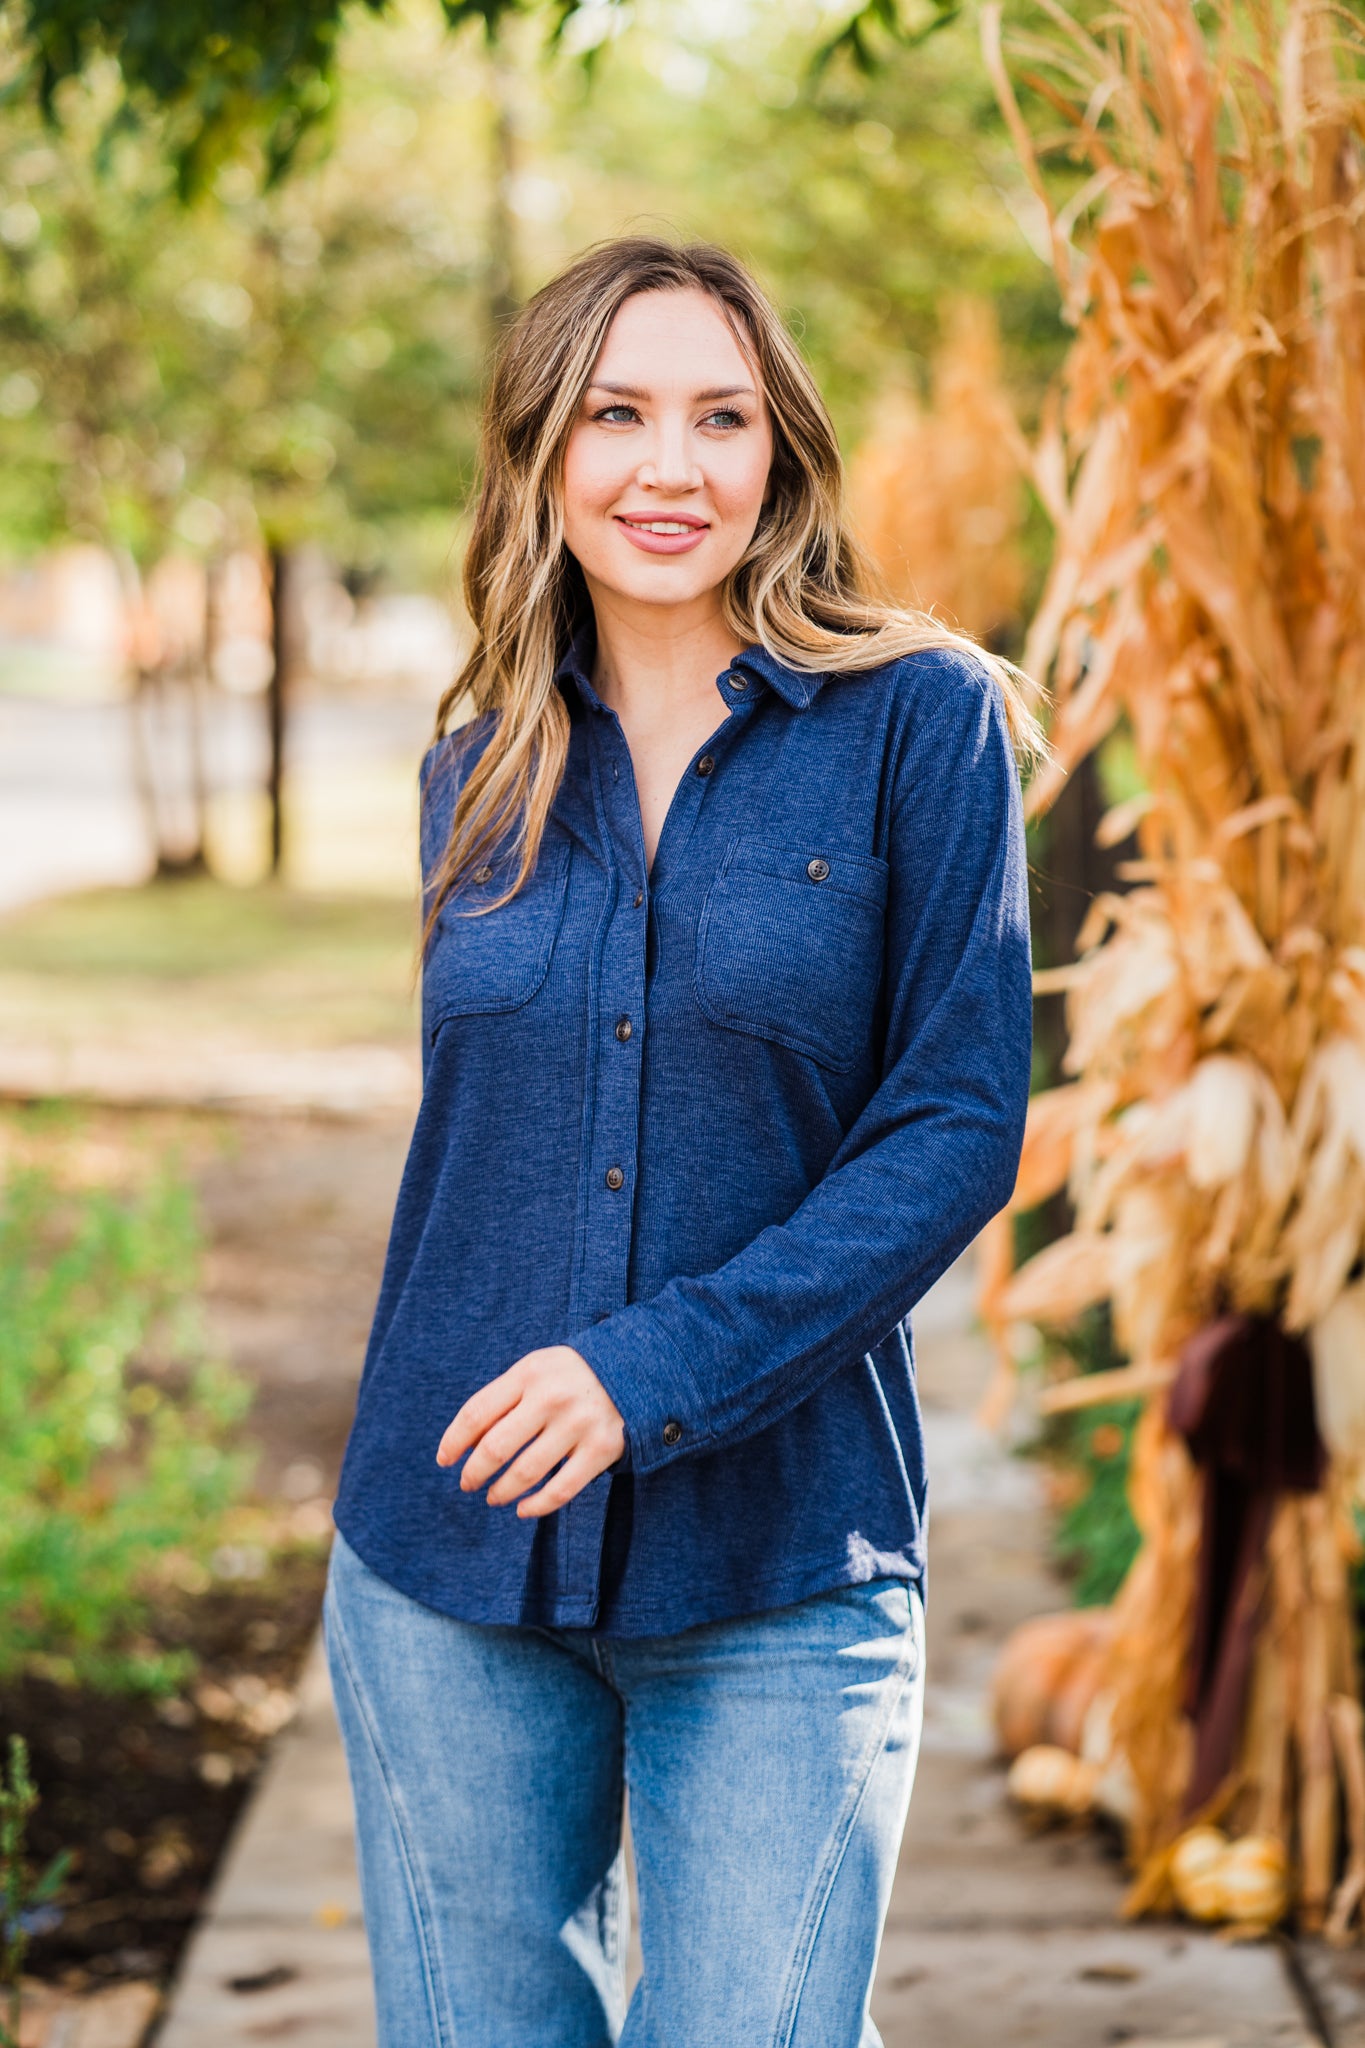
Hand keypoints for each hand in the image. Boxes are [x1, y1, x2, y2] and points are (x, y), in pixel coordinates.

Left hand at [436, 1345, 625, 1518]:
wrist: (637, 1368)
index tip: (444, 1461)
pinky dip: (537, 1506)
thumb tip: (466, 1445)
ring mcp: (579, 1424)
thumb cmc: (571, 1375)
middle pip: (496, 1447)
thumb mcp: (536, 1370)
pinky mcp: (603, 1448)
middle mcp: (552, 1397)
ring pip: (526, 1473)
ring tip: (493, 1497)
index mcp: (529, 1373)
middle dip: (474, 1473)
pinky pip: (561, 1489)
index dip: (454, 1442)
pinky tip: (523, 1510)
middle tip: (468, 1484)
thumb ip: (503, 1399)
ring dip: (501, 1492)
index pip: (477, 1413)